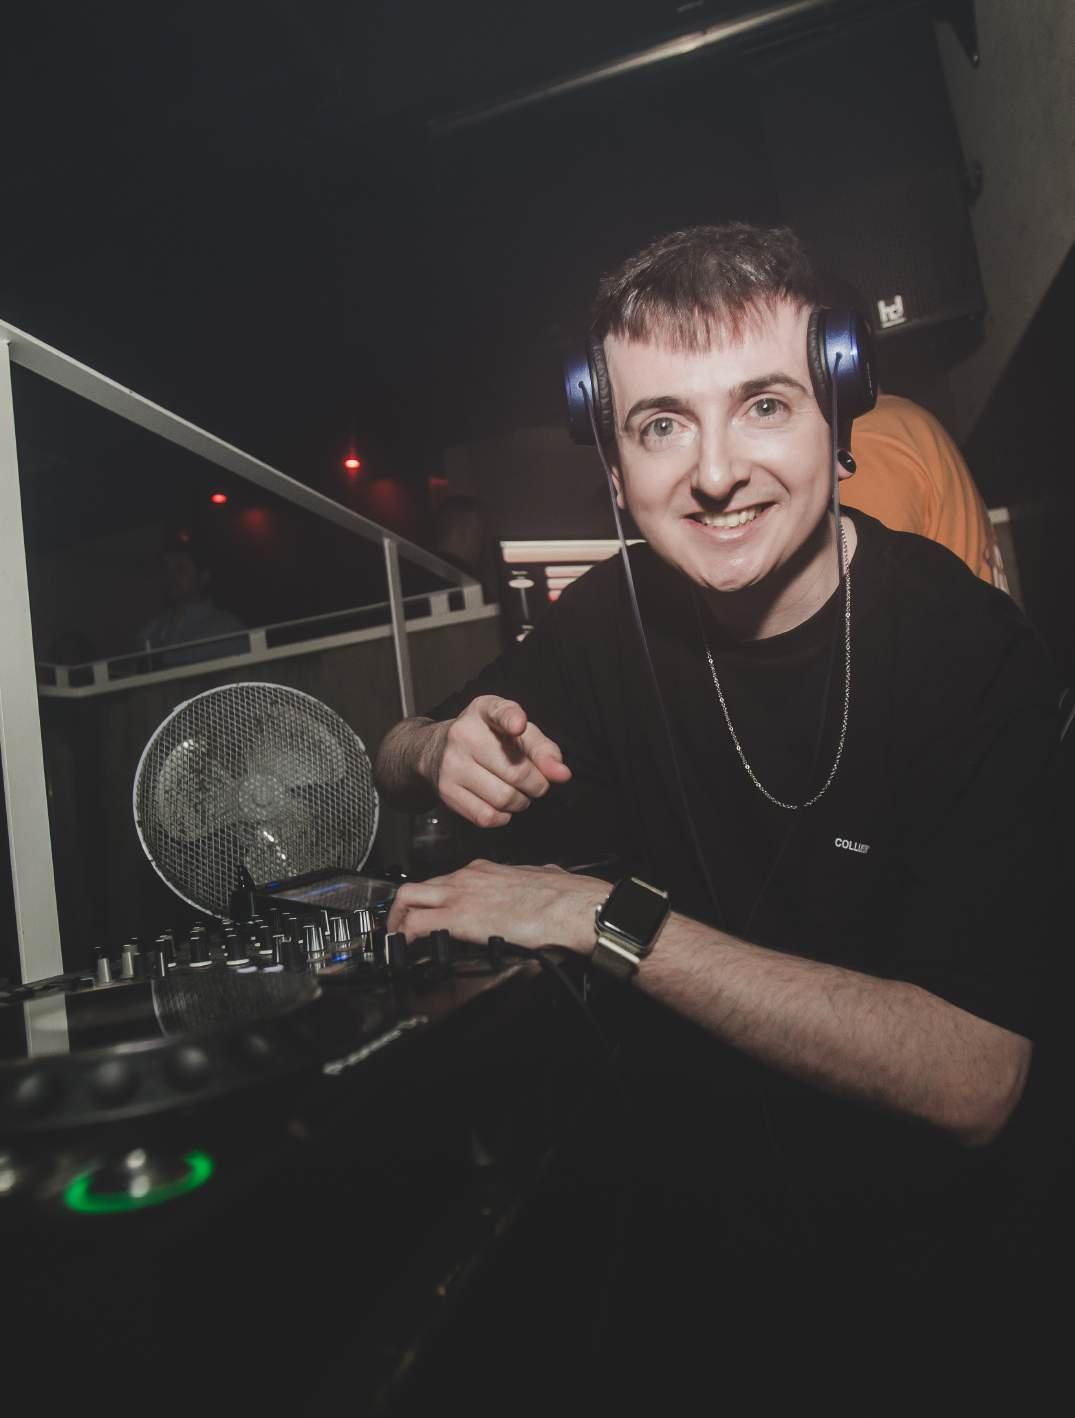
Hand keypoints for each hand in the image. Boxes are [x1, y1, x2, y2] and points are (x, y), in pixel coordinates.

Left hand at [387, 860, 605, 953]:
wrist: (571, 906)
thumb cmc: (564, 896)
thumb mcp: (540, 877)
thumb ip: (529, 880)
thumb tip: (538, 883)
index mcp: (485, 870)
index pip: (445, 879)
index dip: (432, 898)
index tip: (431, 911)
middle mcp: (467, 877)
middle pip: (418, 885)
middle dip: (403, 907)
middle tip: (400, 925)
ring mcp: (460, 895)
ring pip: (407, 897)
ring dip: (396, 919)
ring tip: (396, 938)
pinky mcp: (459, 918)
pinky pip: (416, 925)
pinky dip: (404, 937)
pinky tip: (406, 949)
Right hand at [419, 696, 571, 827]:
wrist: (437, 752)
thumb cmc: (489, 740)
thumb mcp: (516, 733)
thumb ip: (543, 749)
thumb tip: (562, 774)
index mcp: (484, 710)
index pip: (499, 712)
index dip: (511, 719)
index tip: (518, 726)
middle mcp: (463, 734)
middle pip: (516, 771)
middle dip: (537, 784)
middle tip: (537, 784)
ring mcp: (451, 764)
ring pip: (504, 798)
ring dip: (522, 802)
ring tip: (519, 794)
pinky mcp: (446, 791)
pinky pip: (487, 816)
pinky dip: (503, 816)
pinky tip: (501, 805)